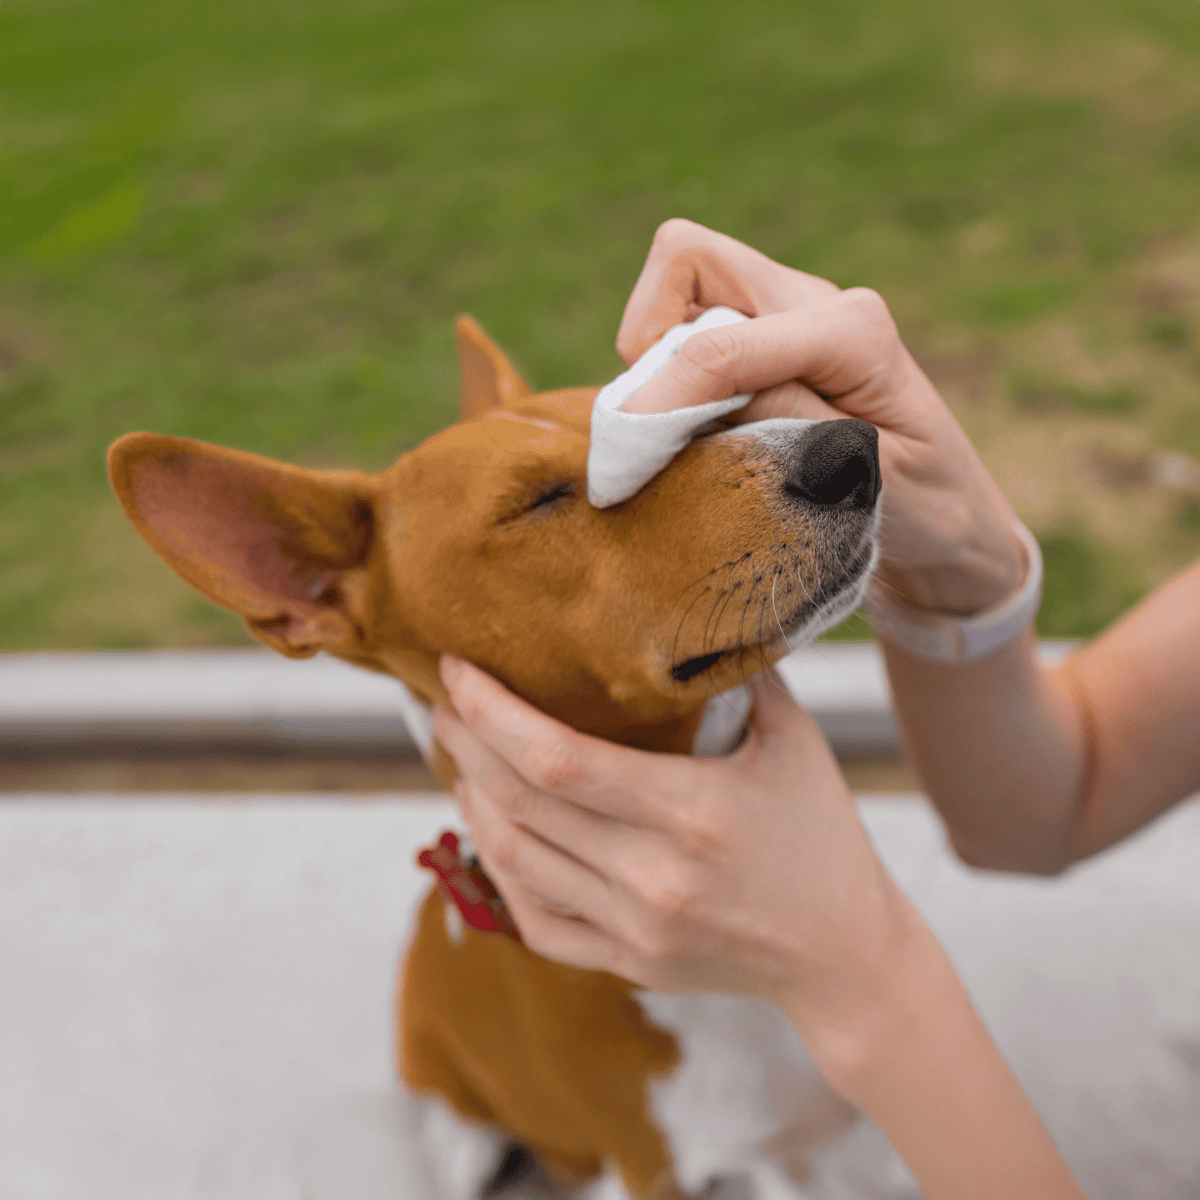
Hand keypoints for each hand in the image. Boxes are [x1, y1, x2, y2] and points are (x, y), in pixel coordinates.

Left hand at [432, 654, 915, 1042]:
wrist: (843, 954)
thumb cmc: (821, 835)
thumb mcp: (795, 741)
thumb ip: (741, 672)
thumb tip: (685, 607)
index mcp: (693, 813)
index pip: (557, 758)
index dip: (492, 712)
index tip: (458, 671)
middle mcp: (652, 878)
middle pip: (518, 804)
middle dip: (464, 743)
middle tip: (444, 700)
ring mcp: (634, 929)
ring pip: (513, 859)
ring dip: (471, 799)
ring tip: (459, 753)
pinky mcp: (625, 962)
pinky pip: (534, 916)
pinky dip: (498, 866)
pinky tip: (490, 825)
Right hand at [617, 219, 1026, 615]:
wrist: (950, 524)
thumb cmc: (923, 508)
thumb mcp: (867, 479)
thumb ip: (788, 424)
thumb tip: (700, 392)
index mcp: (853, 331)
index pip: (723, 340)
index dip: (662, 395)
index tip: (628, 460)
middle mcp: (814, 303)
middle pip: (689, 257)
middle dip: (646, 332)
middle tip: (651, 422)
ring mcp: (785, 315)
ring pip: (680, 286)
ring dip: (655, 356)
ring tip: (673, 438)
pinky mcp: (763, 341)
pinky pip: (689, 326)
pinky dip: (669, 375)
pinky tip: (690, 435)